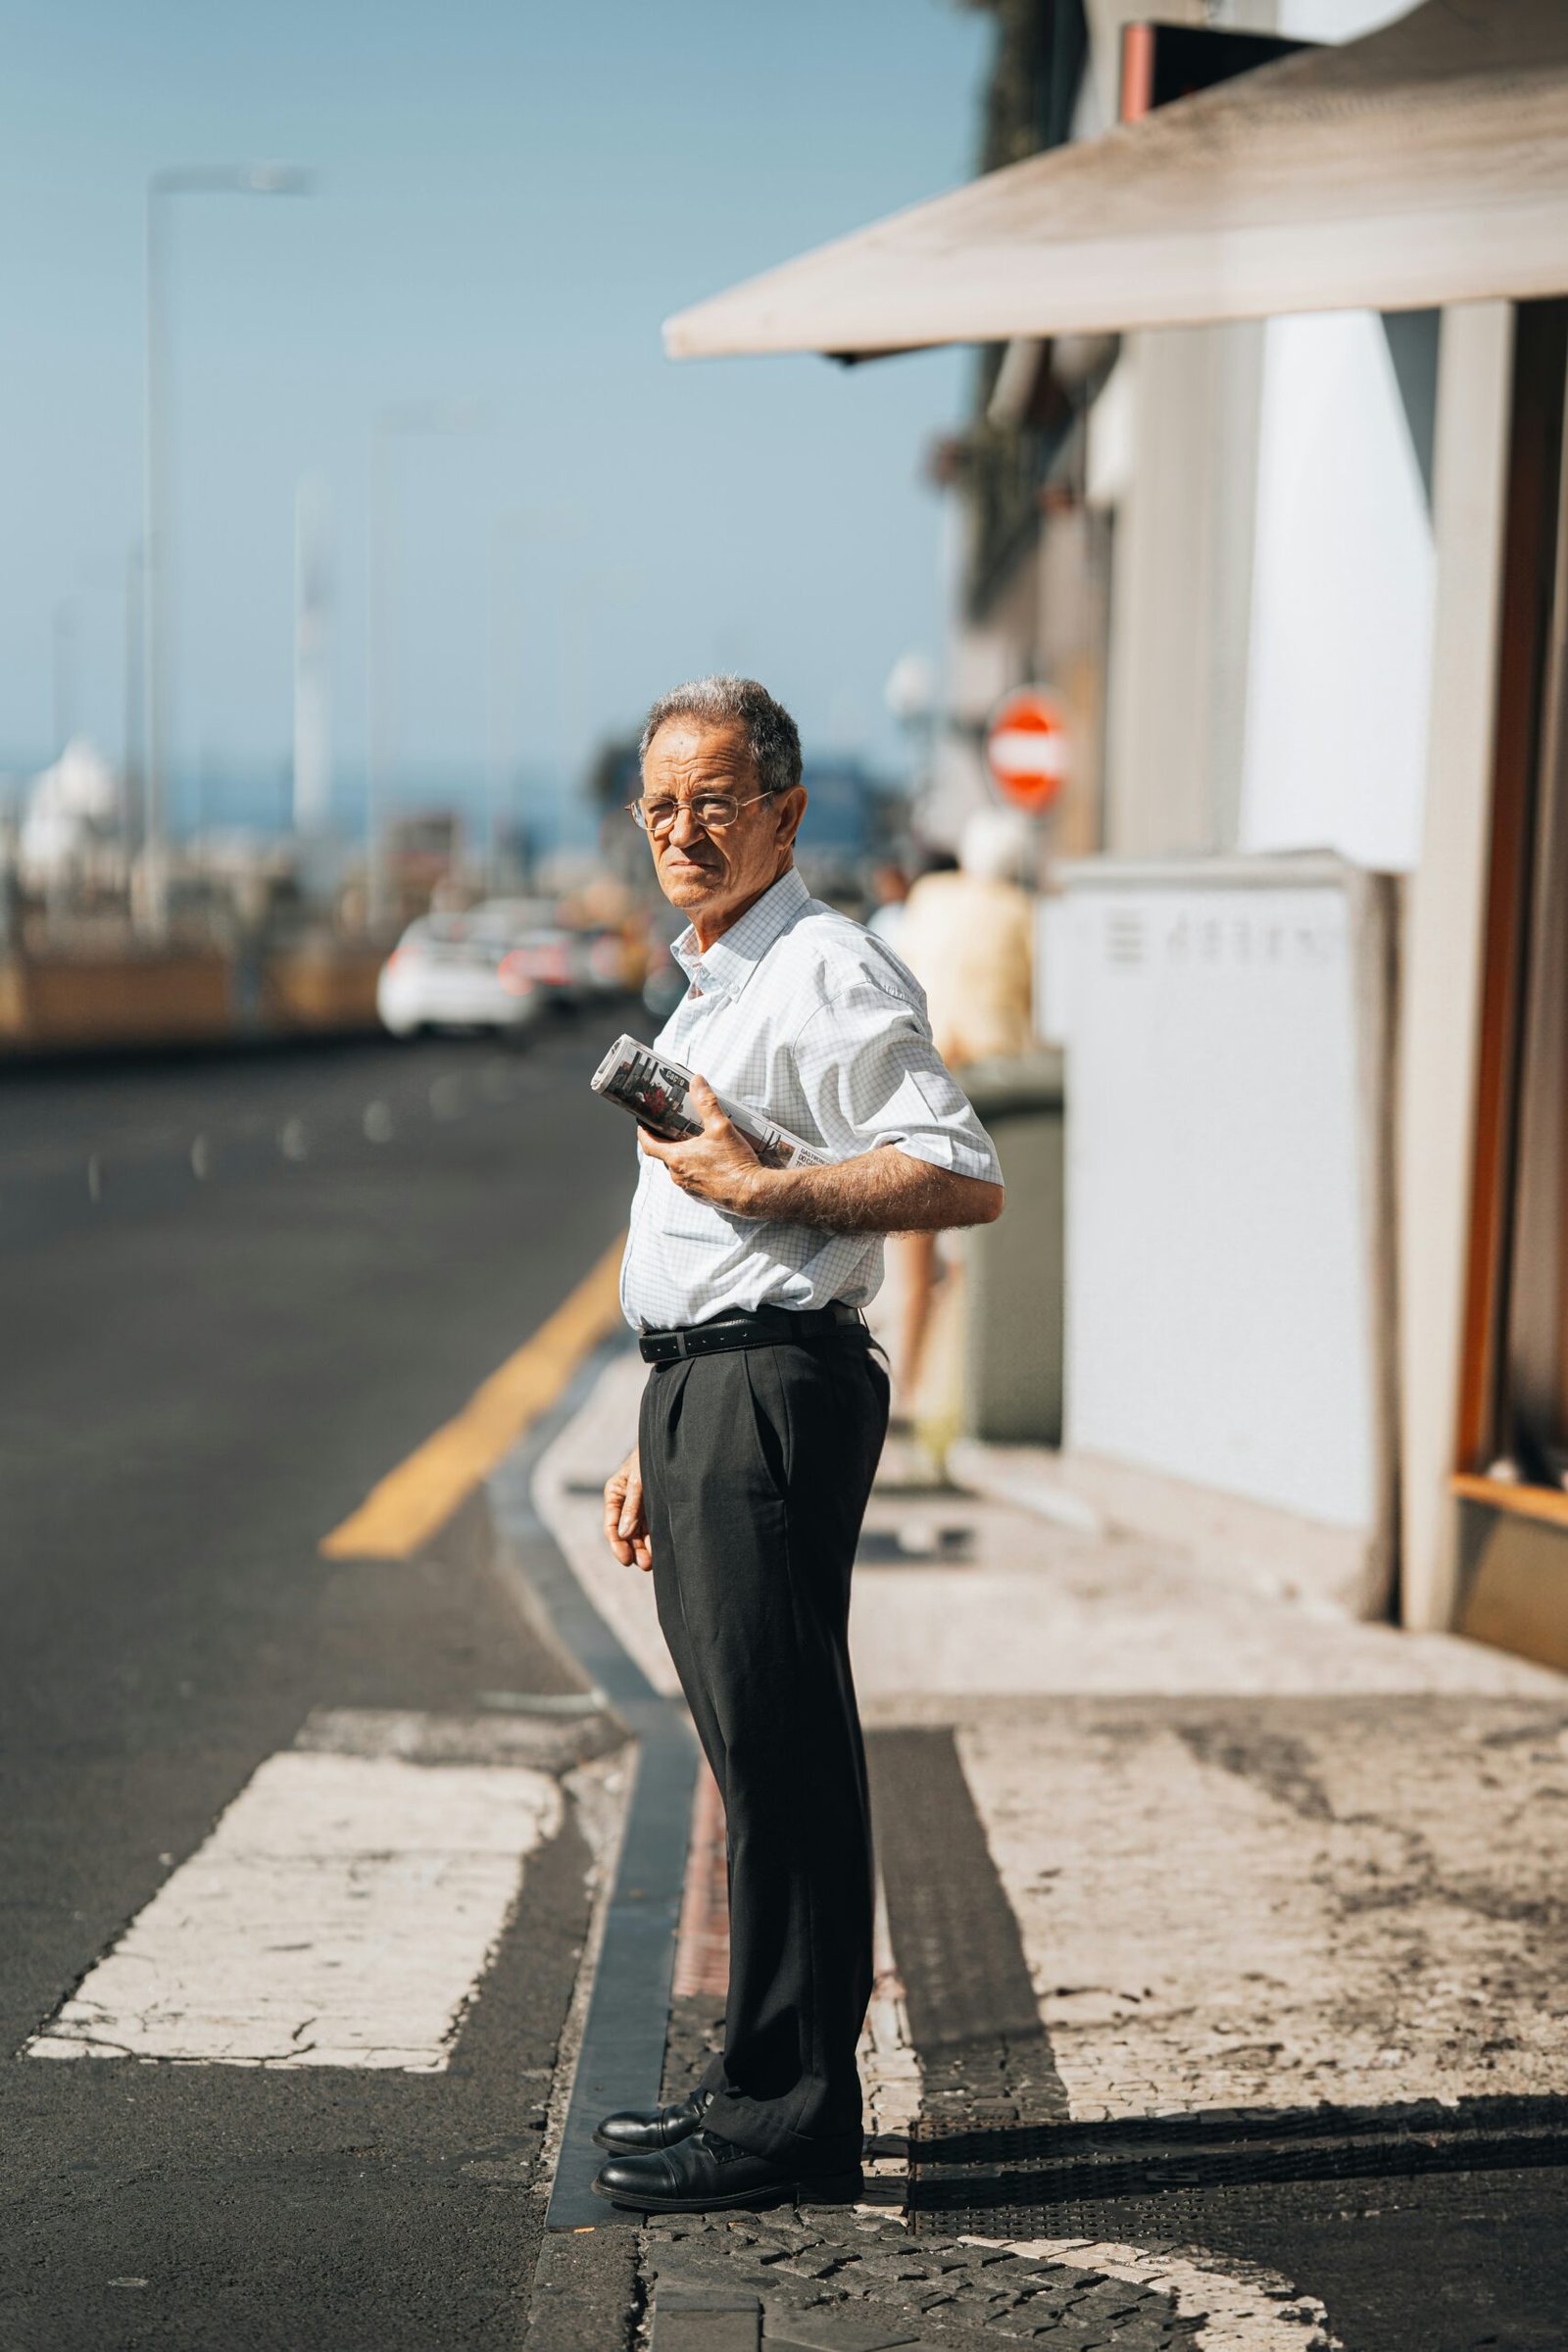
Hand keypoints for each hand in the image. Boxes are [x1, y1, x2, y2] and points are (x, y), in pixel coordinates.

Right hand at [603, 1445, 651, 1571]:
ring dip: (644, 1549)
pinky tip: (660, 1551)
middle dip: (633, 1550)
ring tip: (651, 1562)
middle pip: (625, 1533)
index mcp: (614, 1492)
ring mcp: (642, 1505)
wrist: (672, 1442)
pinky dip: (654, 1540)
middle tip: (644, 1564)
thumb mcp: (639, 1480)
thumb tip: (623, 1534)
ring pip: (639, 1533)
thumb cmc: (650, 1456)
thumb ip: (632, 1507)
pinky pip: (653, 1528)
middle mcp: (626, 1502)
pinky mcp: (657, 1507)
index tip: (625, 1559)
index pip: (611, 1524)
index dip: (616, 1544)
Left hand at [637, 1074, 770, 1215]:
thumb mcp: (721, 1126)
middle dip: (668, 1141)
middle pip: (664, 1155)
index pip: (649, 1145)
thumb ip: (707, 1103)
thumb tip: (697, 1081)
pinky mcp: (701, 1195)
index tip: (643, 1124)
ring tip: (695, 1142)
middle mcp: (678, 1175)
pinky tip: (710, 1160)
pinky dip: (695, 1168)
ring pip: (679, 1168)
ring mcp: (689, 1187)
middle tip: (674, 1127)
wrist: (753, 1193)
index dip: (643, 1133)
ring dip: (683, 1155)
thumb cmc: (735, 1163)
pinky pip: (692, 1178)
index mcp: (677, 1158)